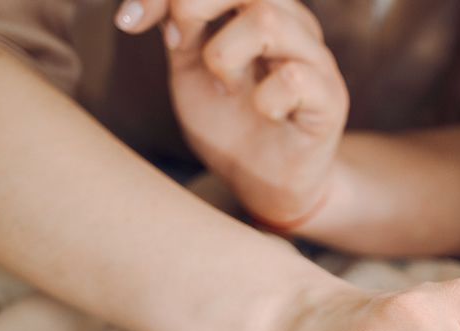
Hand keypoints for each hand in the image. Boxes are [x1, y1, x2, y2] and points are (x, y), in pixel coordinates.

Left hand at [115, 0, 346, 225]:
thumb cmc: (230, 122)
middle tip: (179, 45)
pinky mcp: (330, 99)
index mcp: (257, 6)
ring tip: (226, 87)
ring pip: (267, 21)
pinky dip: (264, 97)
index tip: (129, 23)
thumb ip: (176, 27)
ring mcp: (314, 59)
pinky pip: (295, 78)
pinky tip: (263, 112)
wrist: (264, 183)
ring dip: (226, 55)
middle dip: (194, 4)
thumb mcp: (189, 68)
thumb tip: (147, 6)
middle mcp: (291, 22)